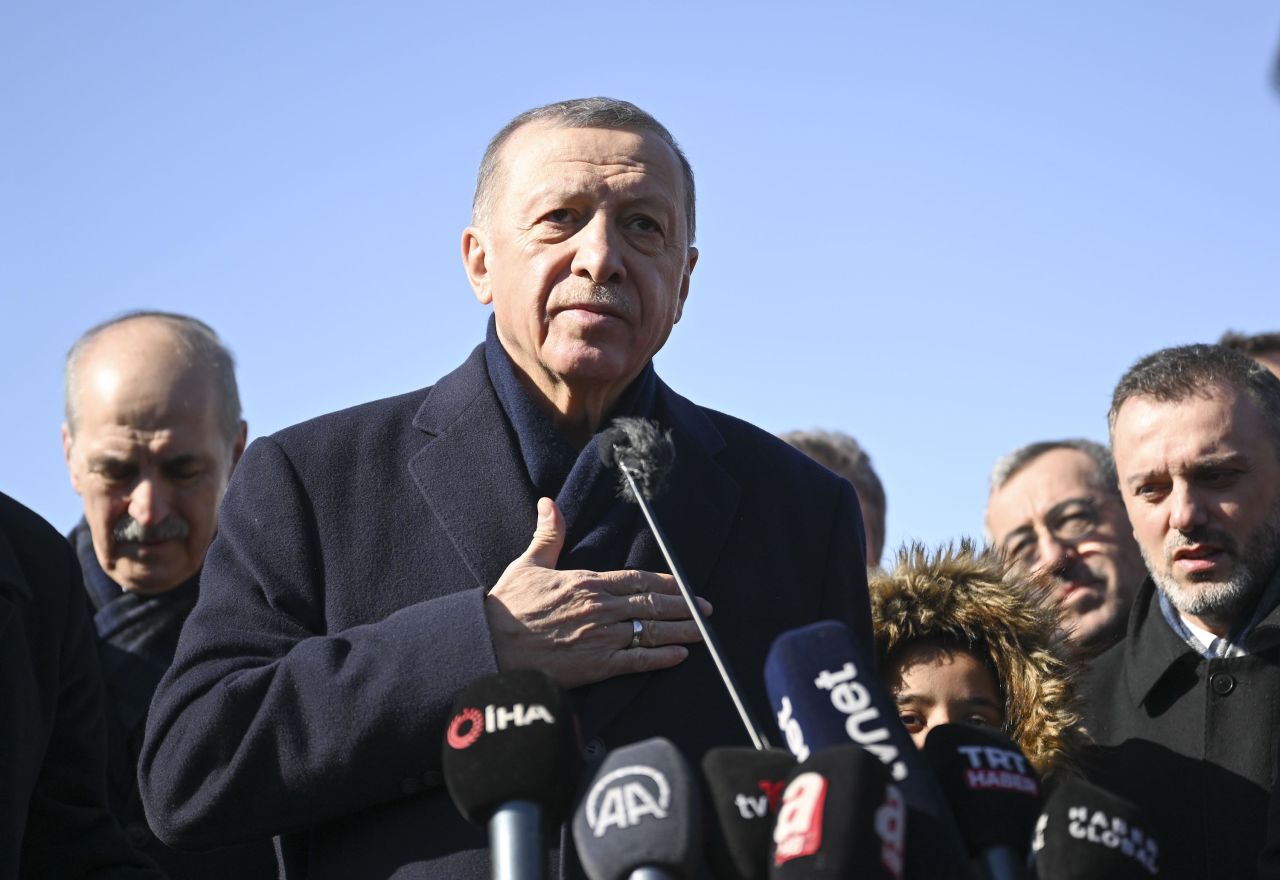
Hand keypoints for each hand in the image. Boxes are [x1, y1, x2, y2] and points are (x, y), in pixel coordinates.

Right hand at [484, 497, 712, 688]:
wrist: (490, 645)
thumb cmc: (507, 606)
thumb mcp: (528, 564)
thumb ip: (548, 535)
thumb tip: (550, 503)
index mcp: (587, 582)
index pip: (638, 579)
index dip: (666, 582)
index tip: (686, 586)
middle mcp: (600, 608)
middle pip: (652, 604)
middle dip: (683, 606)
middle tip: (707, 610)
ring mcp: (601, 638)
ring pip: (650, 631)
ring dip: (681, 631)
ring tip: (703, 632)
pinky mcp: (596, 666)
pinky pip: (636, 661)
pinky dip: (660, 658)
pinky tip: (679, 656)